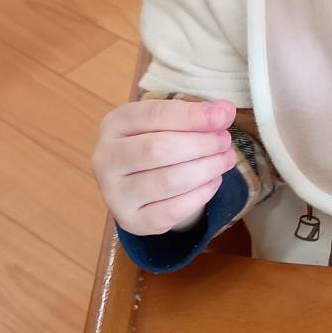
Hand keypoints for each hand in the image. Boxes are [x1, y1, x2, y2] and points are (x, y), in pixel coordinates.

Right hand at [91, 97, 238, 235]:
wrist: (136, 181)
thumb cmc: (154, 141)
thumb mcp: (169, 121)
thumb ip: (195, 114)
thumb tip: (224, 111)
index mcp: (113, 125)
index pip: (154, 115)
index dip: (192, 116)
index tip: (223, 116)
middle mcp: (105, 159)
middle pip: (159, 149)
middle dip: (201, 144)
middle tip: (225, 140)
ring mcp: (115, 194)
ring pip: (169, 181)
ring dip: (207, 168)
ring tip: (226, 159)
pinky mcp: (131, 221)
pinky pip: (173, 210)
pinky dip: (201, 194)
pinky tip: (214, 181)